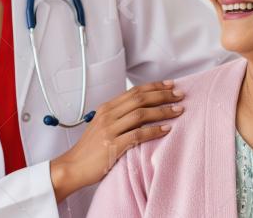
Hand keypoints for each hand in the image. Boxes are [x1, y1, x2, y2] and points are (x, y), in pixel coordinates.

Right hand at [49, 80, 184, 202]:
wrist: (72, 167)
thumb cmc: (89, 150)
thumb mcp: (102, 126)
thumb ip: (118, 117)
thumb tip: (142, 111)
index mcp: (106, 108)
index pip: (134, 91)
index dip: (154, 86)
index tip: (170, 85)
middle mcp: (108, 115)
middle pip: (140, 98)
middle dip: (163, 95)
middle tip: (180, 95)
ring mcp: (109, 130)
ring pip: (141, 114)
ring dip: (162, 111)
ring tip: (178, 111)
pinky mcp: (112, 145)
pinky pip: (138, 134)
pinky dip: (154, 130)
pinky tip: (167, 129)